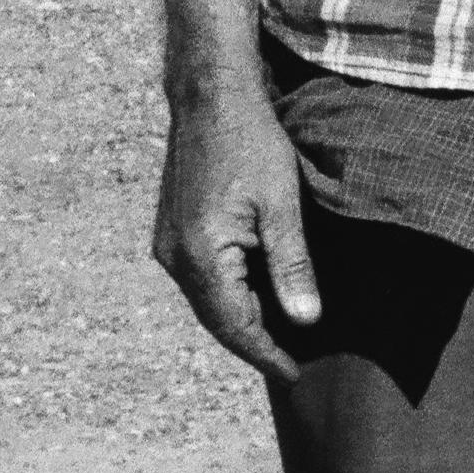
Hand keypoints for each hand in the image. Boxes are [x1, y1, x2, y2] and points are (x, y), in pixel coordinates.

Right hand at [156, 72, 323, 380]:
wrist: (209, 98)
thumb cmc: (251, 143)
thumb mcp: (282, 206)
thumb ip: (292, 267)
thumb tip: (306, 320)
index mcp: (202, 256)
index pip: (236, 326)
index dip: (266, 354)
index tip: (295, 374)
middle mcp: (175, 258)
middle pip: (217, 320)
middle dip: (254, 342)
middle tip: (292, 361)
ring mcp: (168, 244)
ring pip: (208, 301)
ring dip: (241, 318)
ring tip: (281, 333)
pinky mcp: (171, 231)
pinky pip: (201, 279)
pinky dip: (229, 294)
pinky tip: (257, 294)